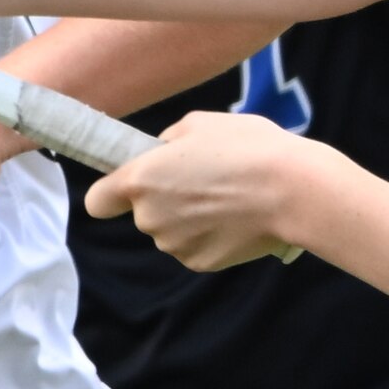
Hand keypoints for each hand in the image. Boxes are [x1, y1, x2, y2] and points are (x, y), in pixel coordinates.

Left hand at [91, 110, 321, 272]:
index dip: (110, 194)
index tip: (127, 188)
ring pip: (171, 231)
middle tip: (204, 180)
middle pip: (143, 213)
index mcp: (140, 179)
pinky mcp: (200, 263)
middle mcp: (149, 217)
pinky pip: (195, 247)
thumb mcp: (201, 124)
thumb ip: (169, 142)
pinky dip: (210, 236)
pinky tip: (236, 219)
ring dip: (189, 218)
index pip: (97, 201)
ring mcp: (174, 244)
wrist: (292, 190)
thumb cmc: (247, 148)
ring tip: (227, 197)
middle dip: (165, 200)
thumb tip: (163, 154)